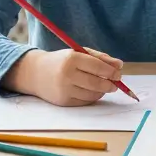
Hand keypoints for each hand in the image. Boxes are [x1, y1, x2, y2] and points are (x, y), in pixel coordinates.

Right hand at [3, 48, 123, 106]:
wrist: (36, 73)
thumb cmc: (62, 61)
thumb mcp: (79, 53)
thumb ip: (100, 58)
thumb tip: (120, 65)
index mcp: (72, 59)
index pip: (97, 66)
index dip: (111, 71)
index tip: (119, 73)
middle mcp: (67, 75)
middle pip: (96, 83)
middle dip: (110, 84)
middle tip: (116, 83)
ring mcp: (64, 90)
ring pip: (92, 94)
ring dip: (102, 91)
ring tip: (104, 86)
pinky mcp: (63, 102)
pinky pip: (84, 102)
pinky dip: (92, 97)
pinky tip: (92, 91)